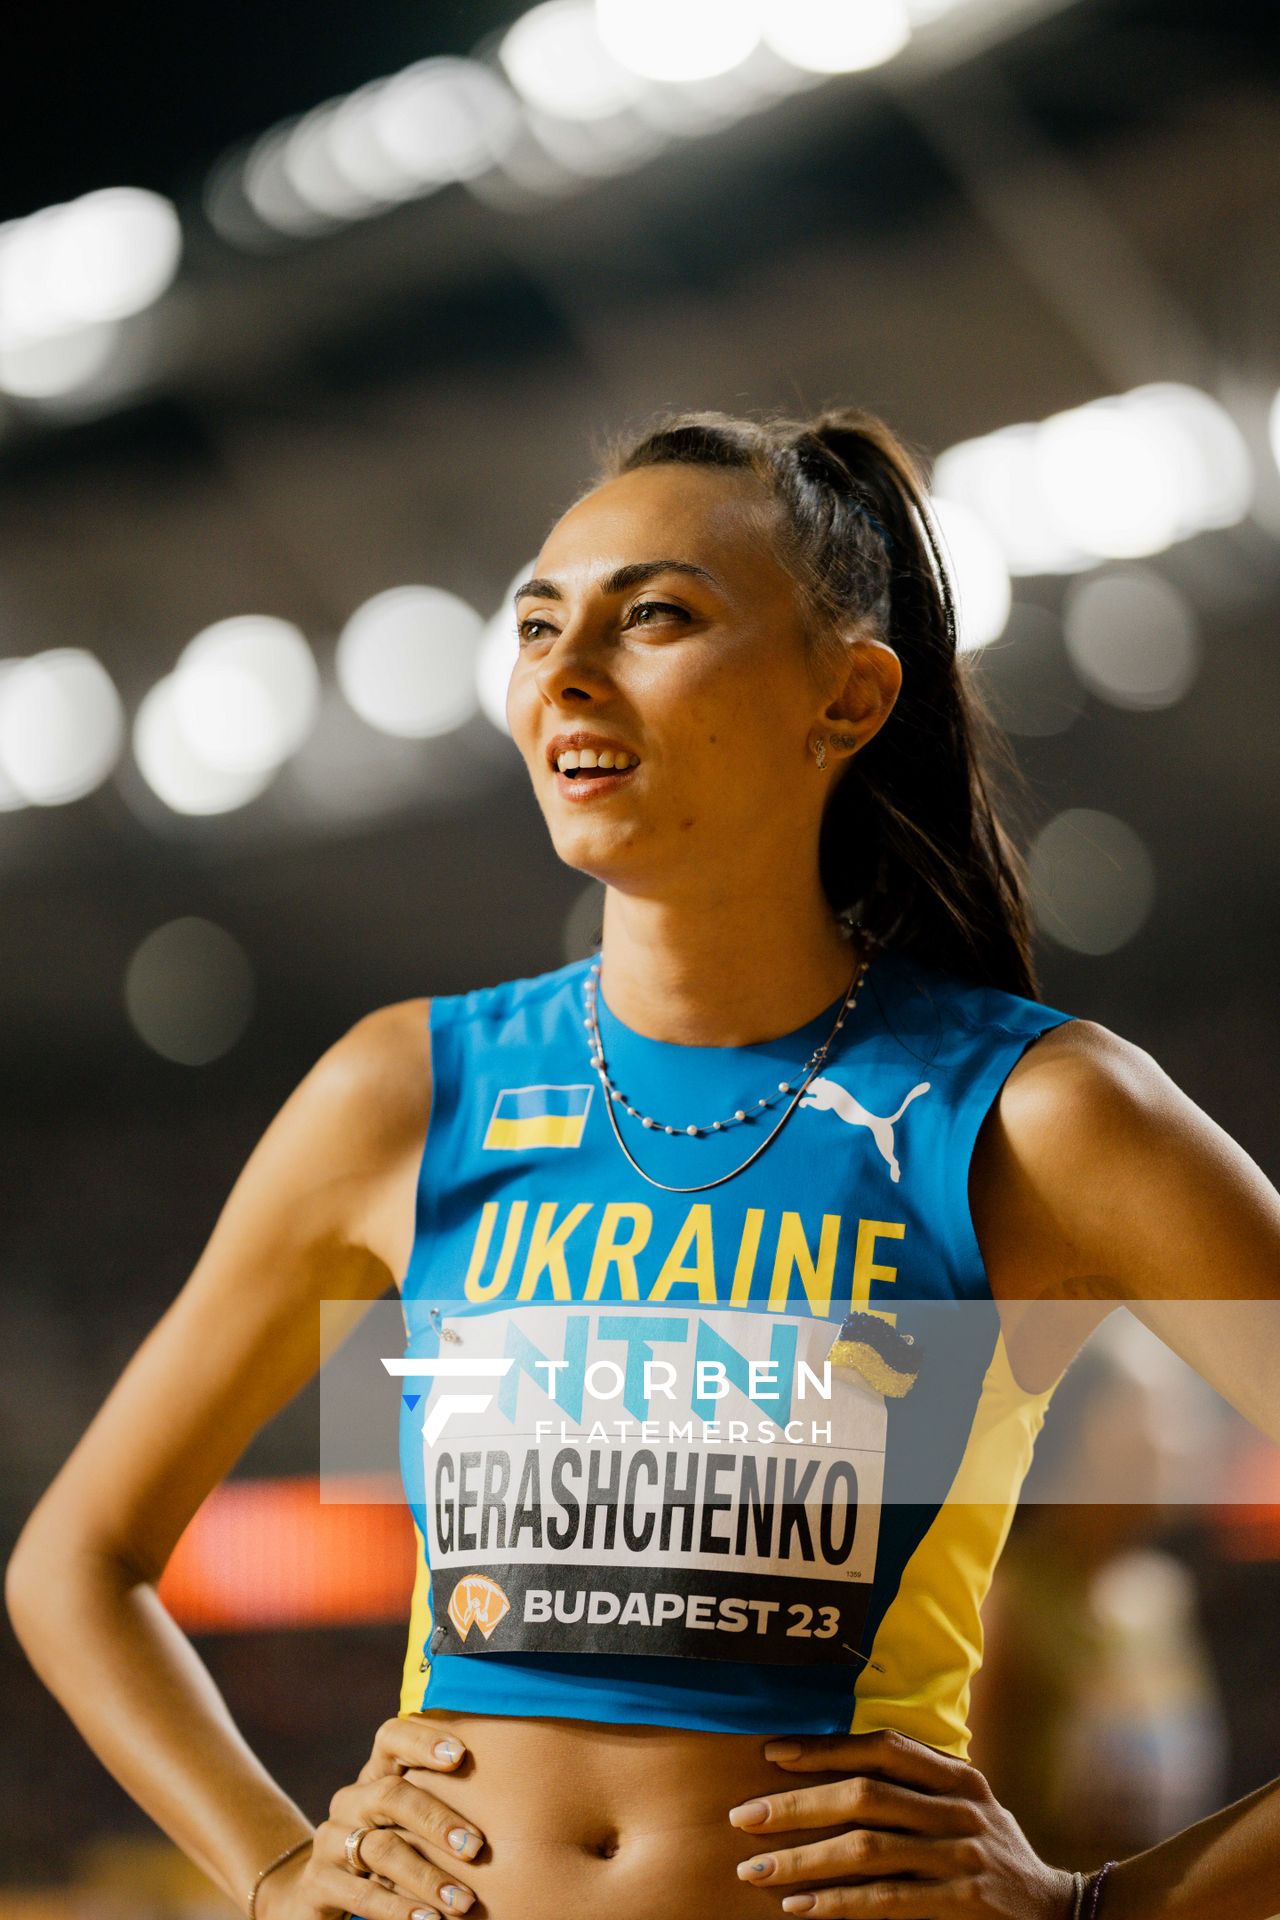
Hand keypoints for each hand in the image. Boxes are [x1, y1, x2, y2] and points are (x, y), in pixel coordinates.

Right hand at [259, 1714, 482, 1919]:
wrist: (321, 1893)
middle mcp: (350, 1801)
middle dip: (437, 1821)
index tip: (460, 1755)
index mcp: (375, 1776)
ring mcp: (330, 1841)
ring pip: (382, 1849)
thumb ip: (443, 1804)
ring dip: (427, 1877)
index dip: (422, 1741)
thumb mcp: (410, 1824)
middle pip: (391, 1795)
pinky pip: (362, 1894)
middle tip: (476, 1848)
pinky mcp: (317, 1883)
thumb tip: (514, 1798)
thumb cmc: (389, 1850)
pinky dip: (399, 1909)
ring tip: (463, 1902)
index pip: (391, 1738)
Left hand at [726, 1728, 1075, 1917]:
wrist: (1062, 1916)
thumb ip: (917, 1789)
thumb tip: (830, 1775)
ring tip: (755, 1868)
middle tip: (744, 1815)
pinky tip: (800, 1907)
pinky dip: (838, 1903)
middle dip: (797, 1804)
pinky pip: (887, 1900)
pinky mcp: (963, 1901)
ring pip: (867, 1848)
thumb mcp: (968, 1809)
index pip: (883, 1746)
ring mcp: (964, 1855)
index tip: (773, 1754)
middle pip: (865, 1794)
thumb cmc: (995, 1856)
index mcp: (959, 1776)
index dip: (826, 1746)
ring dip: (803, 1859)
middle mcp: (962, 1808)